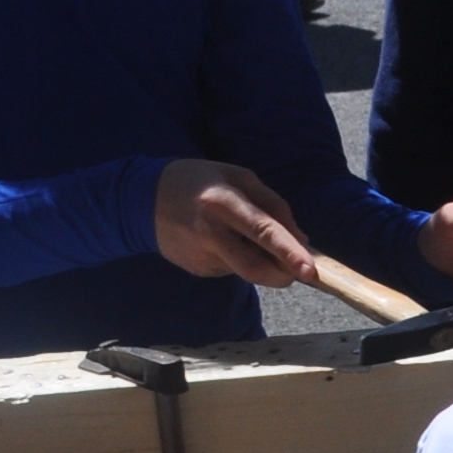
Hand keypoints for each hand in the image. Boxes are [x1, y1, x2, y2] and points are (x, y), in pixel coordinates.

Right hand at [154, 159, 312, 285]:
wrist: (143, 199)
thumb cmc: (201, 181)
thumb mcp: (239, 177)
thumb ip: (273, 204)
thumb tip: (301, 238)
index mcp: (223, 203)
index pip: (263, 232)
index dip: (289, 253)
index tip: (310, 270)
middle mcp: (210, 233)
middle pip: (255, 268)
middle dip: (284, 276)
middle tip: (298, 270)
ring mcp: (200, 256)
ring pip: (246, 270)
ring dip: (260, 261)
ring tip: (242, 234)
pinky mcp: (195, 269)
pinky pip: (231, 269)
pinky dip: (240, 259)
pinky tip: (224, 240)